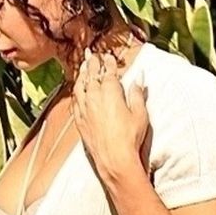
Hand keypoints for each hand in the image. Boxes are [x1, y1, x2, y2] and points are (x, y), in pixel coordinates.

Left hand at [71, 47, 149, 186]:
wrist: (114, 159)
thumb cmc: (130, 137)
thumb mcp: (140, 114)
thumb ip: (137, 94)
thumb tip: (138, 78)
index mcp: (111, 93)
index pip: (108, 73)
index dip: (108, 63)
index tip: (108, 57)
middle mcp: (94, 98)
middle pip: (91, 76)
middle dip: (92, 64)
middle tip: (91, 54)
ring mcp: (85, 110)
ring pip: (80, 87)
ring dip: (81, 75)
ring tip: (82, 67)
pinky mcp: (80, 122)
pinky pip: (75, 101)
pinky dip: (76, 91)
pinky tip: (77, 89)